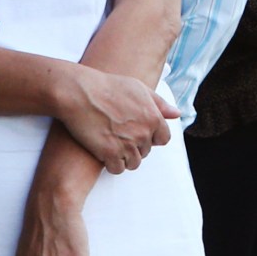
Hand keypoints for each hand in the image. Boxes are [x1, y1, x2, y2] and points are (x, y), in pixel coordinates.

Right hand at [56, 68, 176, 174]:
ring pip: (133, 163)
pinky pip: (117, 169)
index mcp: (153, 117)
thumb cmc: (108, 86)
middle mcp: (143, 133)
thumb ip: (159, 103)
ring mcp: (127, 144)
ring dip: (124, 157)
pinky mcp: (110, 153)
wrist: (80, 93)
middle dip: (135, 146)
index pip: (163, 139)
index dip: (151, 137)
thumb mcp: (138, 88)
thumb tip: (176, 114)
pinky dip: (111, 164)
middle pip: (146, 151)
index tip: (137, 133)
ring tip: (111, 144)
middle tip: (118, 134)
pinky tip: (103, 152)